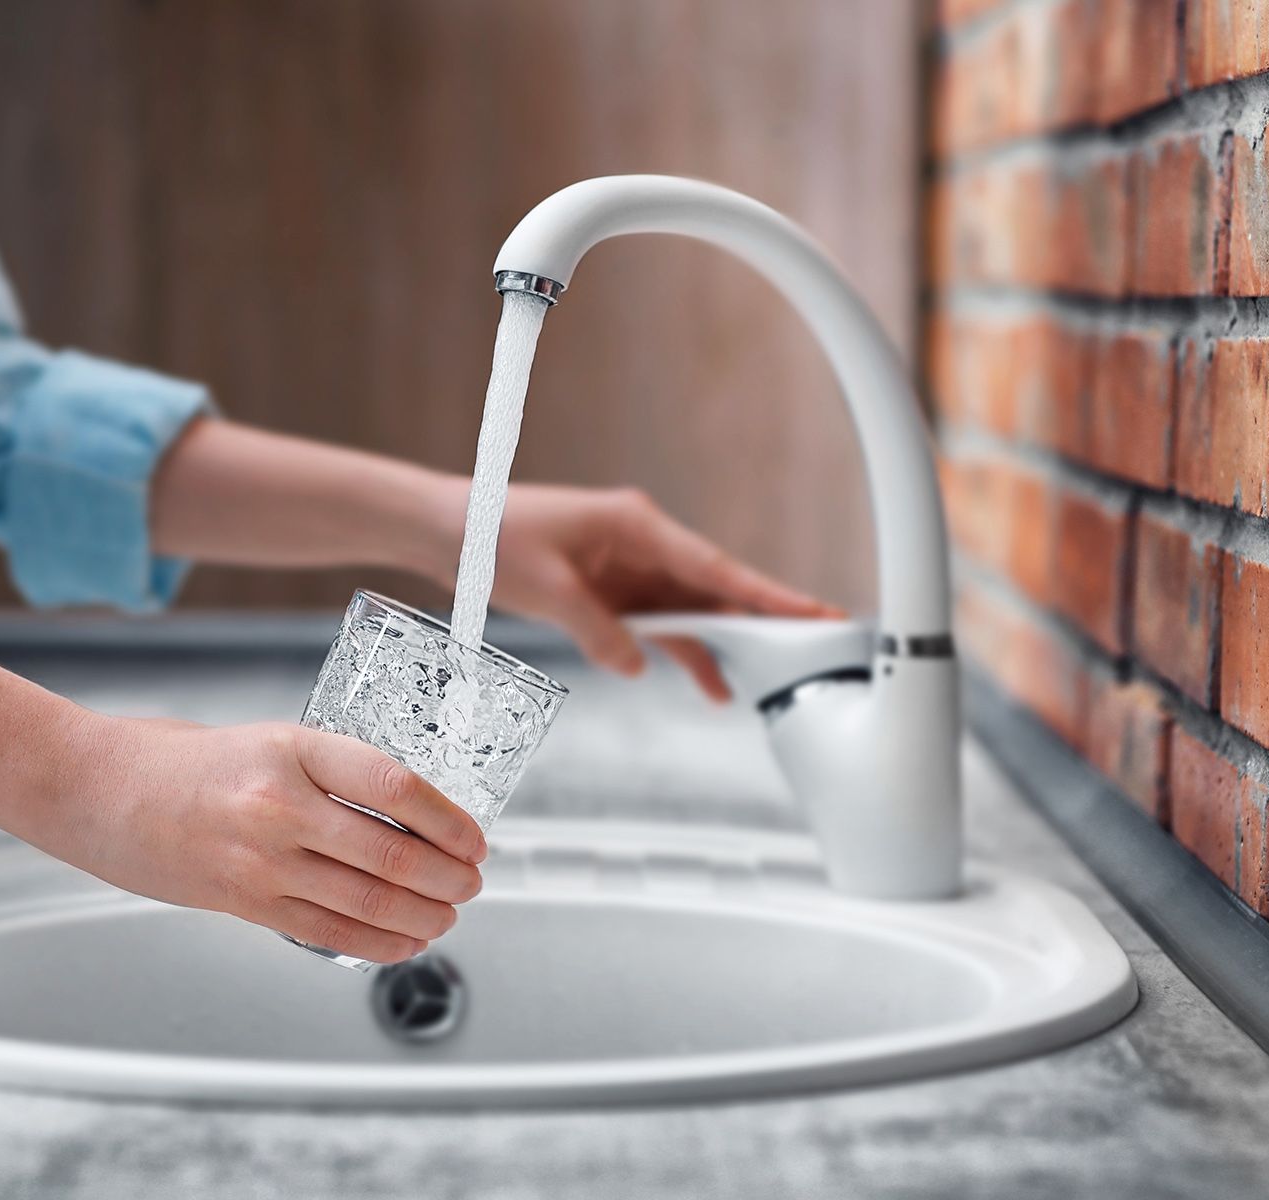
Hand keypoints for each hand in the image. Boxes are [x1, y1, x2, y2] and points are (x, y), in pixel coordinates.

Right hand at [44, 716, 486, 964]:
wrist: (97, 790)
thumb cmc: (184, 761)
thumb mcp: (269, 741)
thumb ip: (330, 773)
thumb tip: (408, 812)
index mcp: (293, 747)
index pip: (394, 786)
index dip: (449, 819)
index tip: (475, 837)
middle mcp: (279, 805)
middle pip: (391, 854)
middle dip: (449, 878)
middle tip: (472, 882)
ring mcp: (260, 860)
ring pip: (367, 902)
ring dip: (424, 916)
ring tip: (447, 915)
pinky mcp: (243, 902)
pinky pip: (328, 932)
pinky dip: (379, 943)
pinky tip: (404, 941)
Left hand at [482, 484, 840, 701]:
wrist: (448, 529)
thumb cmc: (491, 537)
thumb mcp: (547, 589)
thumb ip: (597, 630)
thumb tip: (636, 665)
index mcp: (636, 525)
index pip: (714, 566)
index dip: (766, 593)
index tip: (812, 611)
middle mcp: (643, 543)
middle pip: (715, 586)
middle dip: (763, 616)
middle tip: (819, 641)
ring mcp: (629, 567)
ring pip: (691, 609)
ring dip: (721, 644)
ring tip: (765, 683)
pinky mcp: (611, 590)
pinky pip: (658, 623)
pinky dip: (680, 650)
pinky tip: (707, 682)